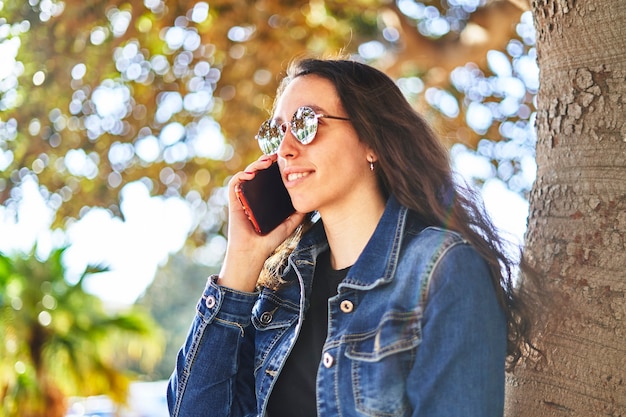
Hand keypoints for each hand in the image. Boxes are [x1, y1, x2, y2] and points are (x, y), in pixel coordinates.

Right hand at [218, 155, 305, 291]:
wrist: (254, 252)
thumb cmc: (269, 240)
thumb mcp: (289, 224)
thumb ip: (298, 214)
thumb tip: (311, 203)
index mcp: (264, 198)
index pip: (268, 178)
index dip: (274, 167)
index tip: (284, 161)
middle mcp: (252, 195)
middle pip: (257, 172)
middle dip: (265, 161)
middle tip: (276, 156)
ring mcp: (243, 197)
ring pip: (246, 174)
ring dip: (255, 164)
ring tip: (266, 162)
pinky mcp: (234, 201)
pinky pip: (234, 183)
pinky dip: (241, 175)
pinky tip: (251, 174)